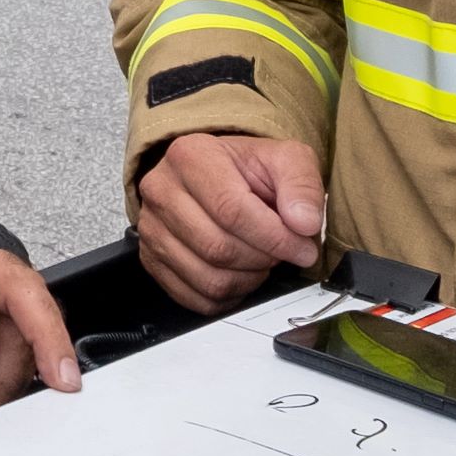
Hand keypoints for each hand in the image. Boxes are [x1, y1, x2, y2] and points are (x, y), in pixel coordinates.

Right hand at [131, 129, 326, 310]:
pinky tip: (242, 275)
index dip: (274, 237)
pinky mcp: (152, 259)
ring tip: (262, 261)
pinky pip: (195, 298)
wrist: (216, 173)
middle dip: (263, 259)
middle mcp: (161, 191)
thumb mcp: (285, 159)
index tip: (302, 248)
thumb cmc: (247, 168)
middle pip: (217, 248)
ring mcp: (151, 228)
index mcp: (190, 157)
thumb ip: (301, 185)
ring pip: (208, 278)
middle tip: (283, 253)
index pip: (231, 210)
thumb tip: (304, 222)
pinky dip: (229, 296)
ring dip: (248, 280)